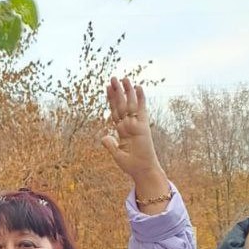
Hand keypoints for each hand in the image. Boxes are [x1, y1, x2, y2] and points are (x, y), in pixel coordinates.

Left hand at [101, 77, 167, 207]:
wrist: (142, 171)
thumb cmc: (131, 165)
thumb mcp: (117, 155)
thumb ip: (110, 145)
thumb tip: (104, 137)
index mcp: (121, 131)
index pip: (115, 111)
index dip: (111, 100)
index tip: (107, 88)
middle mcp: (128, 125)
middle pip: (121, 105)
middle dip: (117, 91)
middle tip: (113, 78)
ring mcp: (136, 124)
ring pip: (130, 104)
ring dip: (127, 91)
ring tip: (124, 78)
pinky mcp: (143, 126)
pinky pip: (141, 110)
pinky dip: (140, 98)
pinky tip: (138, 87)